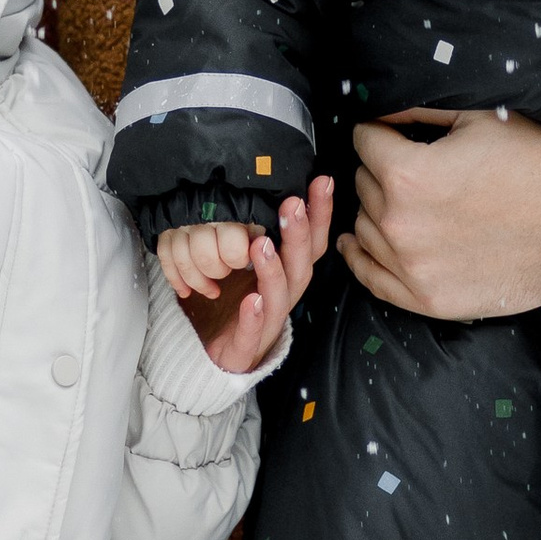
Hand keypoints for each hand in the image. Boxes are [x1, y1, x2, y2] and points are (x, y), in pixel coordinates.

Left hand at [165, 180, 333, 374]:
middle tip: (293, 204)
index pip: (310, 243)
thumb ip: (259, 231)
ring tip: (261, 244)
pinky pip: (252, 333)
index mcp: (287, 276)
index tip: (321, 182)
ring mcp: (266, 323)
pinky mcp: (245, 347)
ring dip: (273, 270)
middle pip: (300, 267)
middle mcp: (283, 297)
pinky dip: (253, 317)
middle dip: (299, 235)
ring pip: (278, 297)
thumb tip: (267, 188)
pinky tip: (249, 301)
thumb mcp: (247, 263)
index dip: (319, 215)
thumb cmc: (235, 305)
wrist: (218, 357)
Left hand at [339, 110, 540, 319]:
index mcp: (407, 174)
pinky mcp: (425, 299)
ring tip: (407, 203)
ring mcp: (410, 266)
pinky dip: (360, 255)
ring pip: (362, 225)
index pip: (364, 141)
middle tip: (414, 170)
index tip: (393, 135)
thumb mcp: (478, 120)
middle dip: (381, 170)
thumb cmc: (534, 166)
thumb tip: (381, 113)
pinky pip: (369, 276)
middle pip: (362, 183)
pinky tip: (357, 242)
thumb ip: (418, 113)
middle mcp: (399, 223)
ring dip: (376, 209)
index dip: (380, 132)